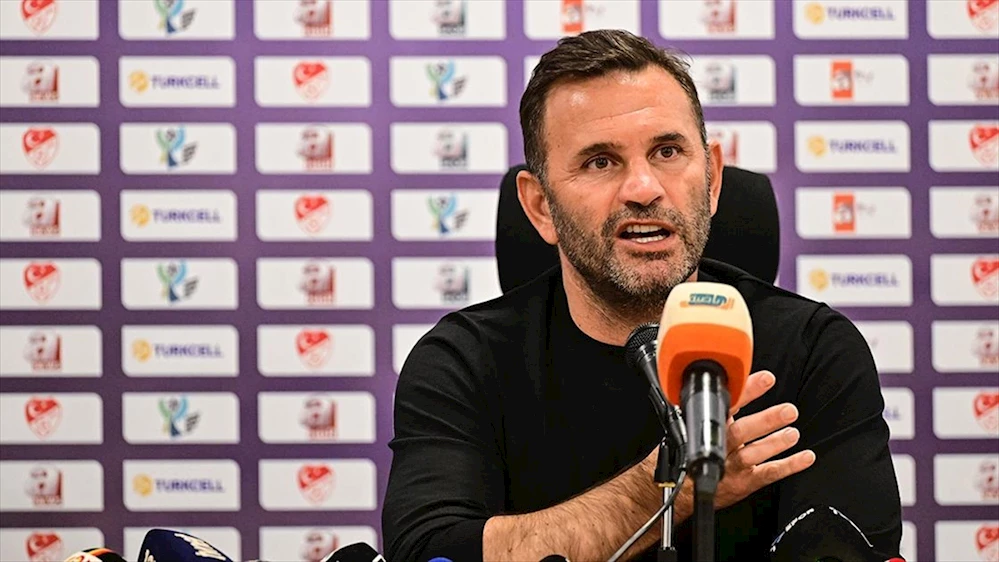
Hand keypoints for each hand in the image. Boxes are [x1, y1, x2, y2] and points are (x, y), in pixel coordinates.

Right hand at [673, 370, 815, 519]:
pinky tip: (805, 457)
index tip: (765, 379)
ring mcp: (732, 466)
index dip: (745, 391)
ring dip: (774, 443)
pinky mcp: (744, 482)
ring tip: (792, 434)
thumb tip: (735, 380)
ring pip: (752, 454)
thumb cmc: (692, 455)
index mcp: (709, 428)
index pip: (727, 405)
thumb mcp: (696, 427)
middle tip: (787, 411)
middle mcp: (721, 447)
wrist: (684, 491)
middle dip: (765, 421)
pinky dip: (788, 466)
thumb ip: (717, 408)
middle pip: (740, 432)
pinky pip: (767, 474)